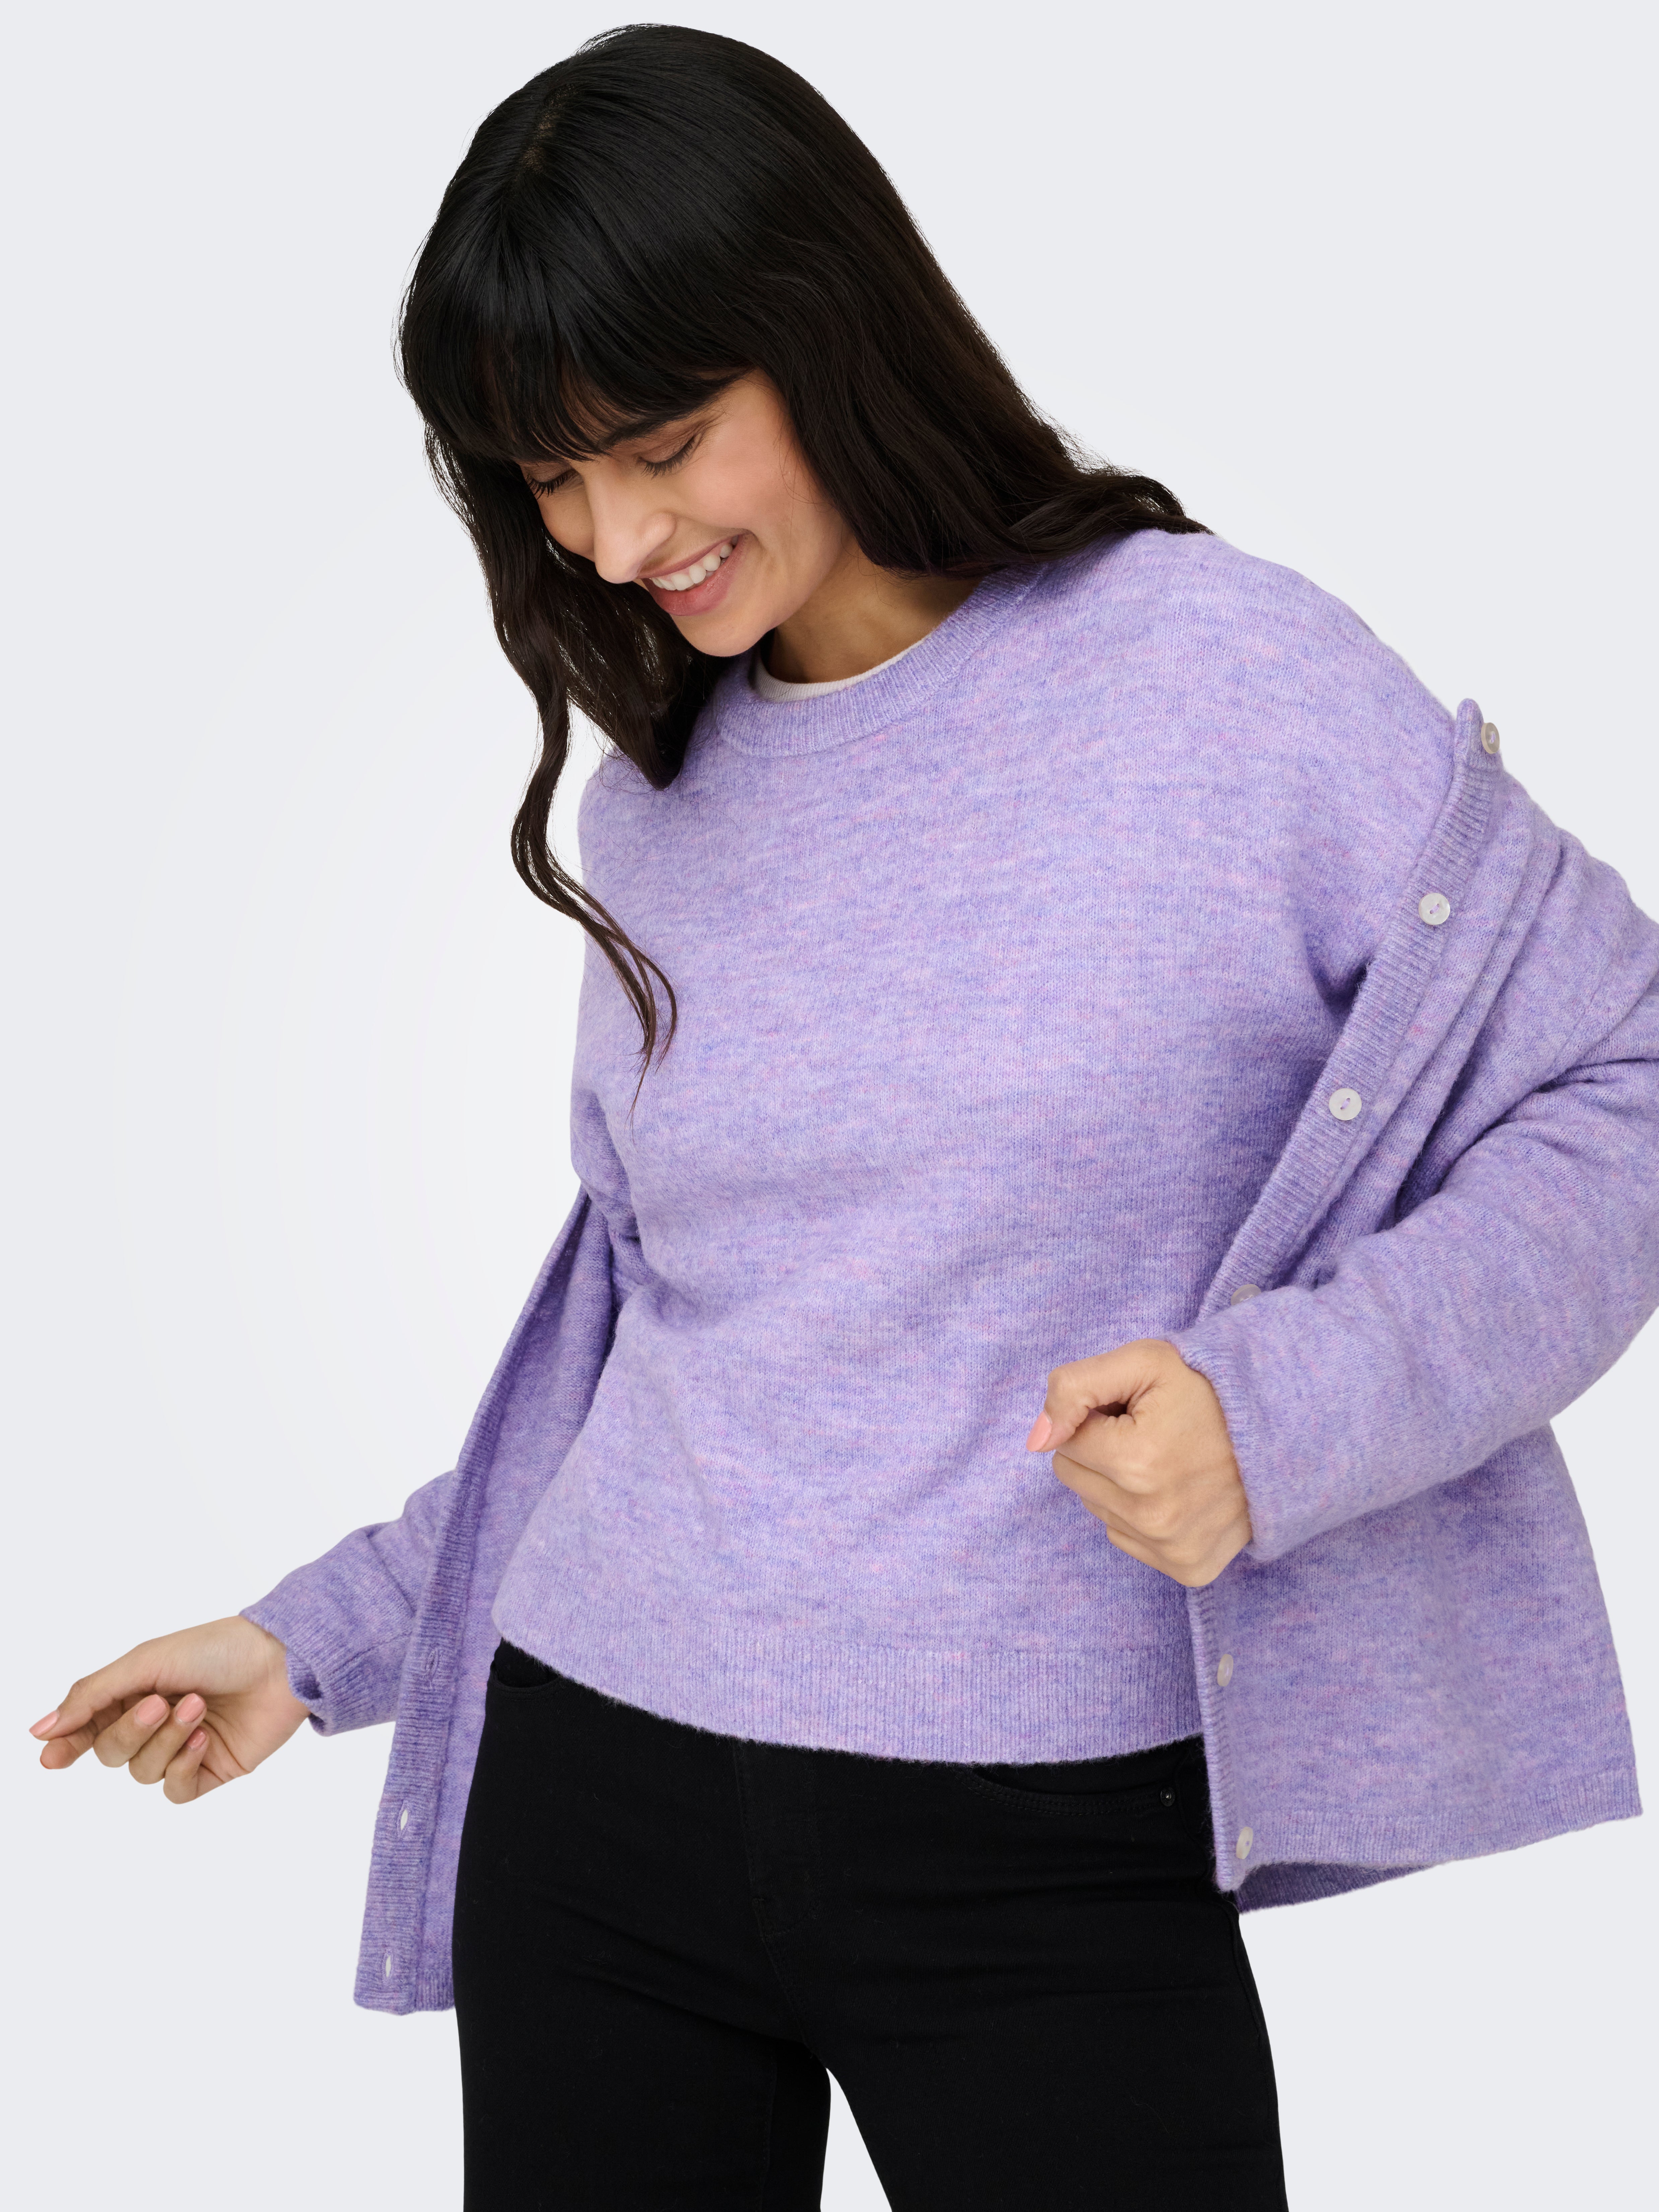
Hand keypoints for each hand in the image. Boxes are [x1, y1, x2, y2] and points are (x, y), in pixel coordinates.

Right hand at [29, 1615, 310, 1804]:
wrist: (281, 1660)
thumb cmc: (218, 1648)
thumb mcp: (146, 1661)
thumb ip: (92, 1695)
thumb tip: (42, 1729)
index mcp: (136, 1692)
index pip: (89, 1728)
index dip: (67, 1744)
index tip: (50, 1757)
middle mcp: (156, 1723)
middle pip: (112, 1752)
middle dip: (132, 1730)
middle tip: (162, 1701)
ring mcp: (182, 1749)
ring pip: (142, 1773)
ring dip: (166, 1741)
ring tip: (198, 1708)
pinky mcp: (210, 1770)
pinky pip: (175, 1791)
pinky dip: (184, 1766)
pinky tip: (205, 1739)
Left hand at [1026, 1338, 1252, 1586]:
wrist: (1284, 1430)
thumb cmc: (1210, 1390)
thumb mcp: (1144, 1362)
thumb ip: (1074, 1388)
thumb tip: (1037, 1439)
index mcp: (1137, 1463)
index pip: (1066, 1441)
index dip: (1097, 1417)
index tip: (1137, 1410)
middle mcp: (1152, 1517)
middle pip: (1076, 1479)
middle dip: (1103, 1451)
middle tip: (1152, 1433)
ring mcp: (1172, 1548)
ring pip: (1100, 1509)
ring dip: (1121, 1482)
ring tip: (1168, 1458)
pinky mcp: (1189, 1568)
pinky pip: (1127, 1538)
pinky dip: (1142, 1514)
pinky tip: (1177, 1490)